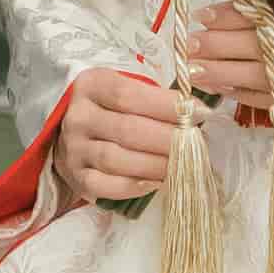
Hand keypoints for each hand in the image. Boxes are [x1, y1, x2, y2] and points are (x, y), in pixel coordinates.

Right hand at [55, 63, 189, 202]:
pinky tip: (156, 182)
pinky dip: (133, 187)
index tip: (199, 112)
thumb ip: (153, 96)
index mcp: (91, 85)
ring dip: (155, 164)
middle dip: (168, 138)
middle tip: (196, 143)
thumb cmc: (111, 108)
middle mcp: (78, 116)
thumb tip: (195, 111)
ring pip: (117, 160)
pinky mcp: (76, 177)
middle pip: (127, 129)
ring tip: (181, 164)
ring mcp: (74, 148)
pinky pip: (105, 186)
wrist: (74, 133)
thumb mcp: (124, 88)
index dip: (167, 105)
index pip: (130, 94)